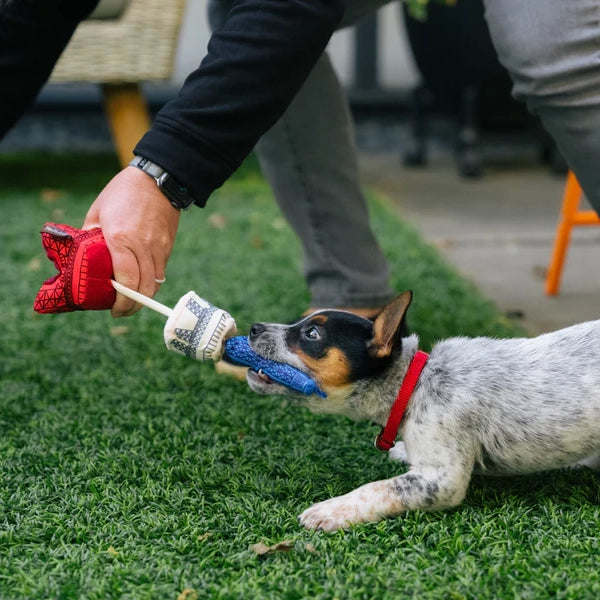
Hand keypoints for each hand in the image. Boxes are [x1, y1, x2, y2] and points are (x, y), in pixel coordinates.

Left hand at [83, 166, 180, 316]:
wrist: (158, 180)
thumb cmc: (123, 193)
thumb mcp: (98, 212)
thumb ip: (91, 236)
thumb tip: (84, 257)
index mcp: (120, 239)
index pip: (126, 281)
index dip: (122, 301)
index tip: (114, 310)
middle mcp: (142, 247)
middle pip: (144, 288)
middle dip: (133, 306)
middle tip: (122, 311)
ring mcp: (158, 247)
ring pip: (155, 283)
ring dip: (144, 296)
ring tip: (132, 300)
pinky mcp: (167, 246)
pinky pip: (160, 272)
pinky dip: (152, 282)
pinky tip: (142, 283)